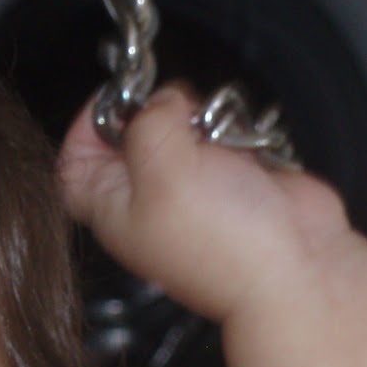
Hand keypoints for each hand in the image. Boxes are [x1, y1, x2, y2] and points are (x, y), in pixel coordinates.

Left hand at [58, 84, 349, 323]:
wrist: (291, 267)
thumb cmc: (223, 242)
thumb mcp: (161, 167)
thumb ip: (147, 122)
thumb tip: (160, 100)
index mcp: (114, 207)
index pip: (75, 163)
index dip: (88, 125)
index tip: (117, 98)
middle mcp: (149, 198)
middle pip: (131, 134)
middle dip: (156, 110)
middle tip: (178, 112)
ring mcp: (193, 188)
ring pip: (182, 128)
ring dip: (202, 117)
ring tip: (218, 134)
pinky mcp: (234, 178)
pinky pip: (225, 134)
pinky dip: (235, 128)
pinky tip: (244, 143)